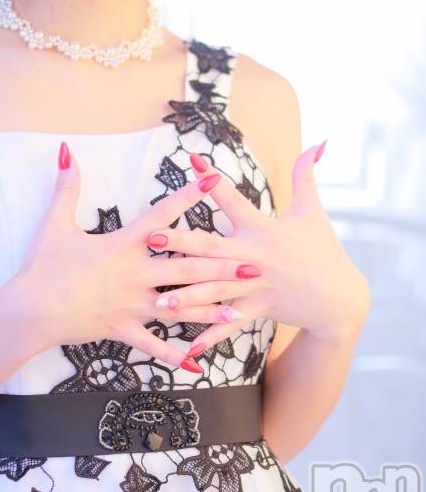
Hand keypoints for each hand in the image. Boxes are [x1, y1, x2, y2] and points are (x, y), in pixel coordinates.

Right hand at [13, 143, 240, 371]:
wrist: (30, 310)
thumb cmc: (43, 266)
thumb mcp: (54, 222)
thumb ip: (67, 187)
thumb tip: (67, 151)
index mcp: (123, 244)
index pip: (163, 215)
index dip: (189, 195)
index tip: (215, 181)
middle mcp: (136, 274)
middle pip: (187, 267)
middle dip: (222, 265)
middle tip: (253, 264)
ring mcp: (133, 305)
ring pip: (181, 308)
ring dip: (213, 308)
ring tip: (241, 309)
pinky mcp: (124, 329)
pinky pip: (155, 347)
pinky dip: (177, 358)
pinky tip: (199, 366)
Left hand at [143, 144, 370, 356]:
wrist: (339, 298)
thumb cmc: (322, 248)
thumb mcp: (313, 210)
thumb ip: (307, 175)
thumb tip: (318, 143)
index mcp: (261, 229)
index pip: (232, 199)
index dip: (213, 180)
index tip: (191, 162)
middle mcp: (253, 258)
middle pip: (212, 249)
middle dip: (181, 244)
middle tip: (151, 240)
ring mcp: (253, 287)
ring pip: (214, 291)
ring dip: (186, 296)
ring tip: (158, 301)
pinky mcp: (255, 310)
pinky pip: (229, 325)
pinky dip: (209, 335)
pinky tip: (188, 348)